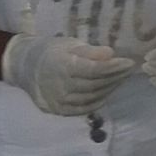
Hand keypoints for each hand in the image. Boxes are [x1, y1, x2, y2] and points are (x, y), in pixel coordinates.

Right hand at [1, 34, 134, 116]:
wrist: (26, 68)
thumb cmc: (52, 52)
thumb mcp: (70, 45)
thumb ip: (90, 51)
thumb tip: (111, 53)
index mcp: (63, 66)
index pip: (95, 70)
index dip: (114, 67)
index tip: (129, 62)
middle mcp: (61, 86)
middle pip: (96, 84)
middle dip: (116, 76)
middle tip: (129, 69)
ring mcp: (60, 101)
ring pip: (93, 97)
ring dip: (111, 88)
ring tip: (121, 78)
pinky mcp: (59, 110)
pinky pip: (84, 108)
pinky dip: (99, 100)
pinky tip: (108, 91)